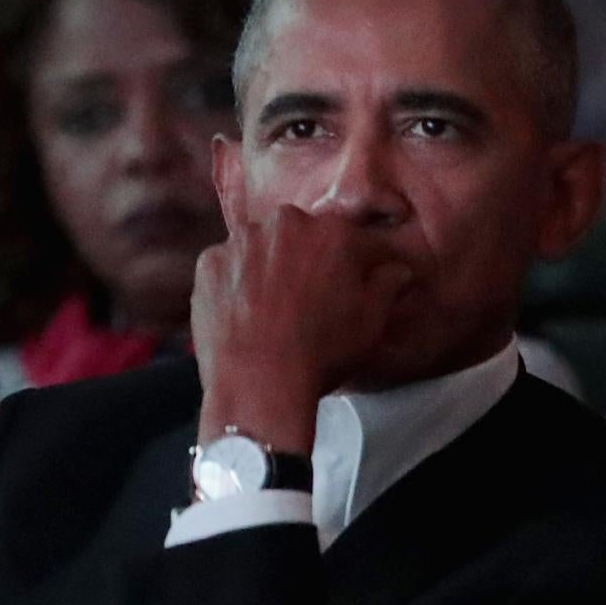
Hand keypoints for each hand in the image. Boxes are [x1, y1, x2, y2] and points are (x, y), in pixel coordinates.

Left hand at [190, 202, 423, 450]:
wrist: (259, 381)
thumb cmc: (323, 351)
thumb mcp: (370, 321)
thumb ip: (386, 285)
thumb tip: (397, 269)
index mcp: (332, 232)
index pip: (350, 240)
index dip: (354, 264)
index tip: (351, 284)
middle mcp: (285, 223)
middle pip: (300, 236)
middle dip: (305, 259)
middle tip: (304, 298)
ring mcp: (241, 241)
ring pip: (260, 247)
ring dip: (266, 266)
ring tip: (268, 306)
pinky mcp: (208, 262)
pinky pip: (227, 266)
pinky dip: (233, 282)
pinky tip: (239, 311)